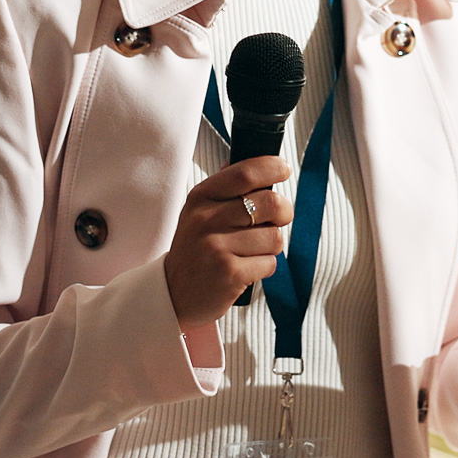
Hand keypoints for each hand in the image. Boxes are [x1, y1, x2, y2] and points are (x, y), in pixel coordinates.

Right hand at [163, 156, 294, 329]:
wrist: (173, 293)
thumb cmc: (194, 250)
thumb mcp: (198, 212)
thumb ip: (225, 188)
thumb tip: (259, 165)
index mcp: (201, 198)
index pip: (245, 173)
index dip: (272, 168)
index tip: (283, 169)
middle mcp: (207, 219)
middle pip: (271, 203)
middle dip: (284, 212)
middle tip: (278, 219)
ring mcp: (217, 247)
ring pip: (275, 236)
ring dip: (271, 246)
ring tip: (251, 251)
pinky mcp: (230, 274)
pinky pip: (270, 263)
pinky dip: (264, 267)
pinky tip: (246, 269)